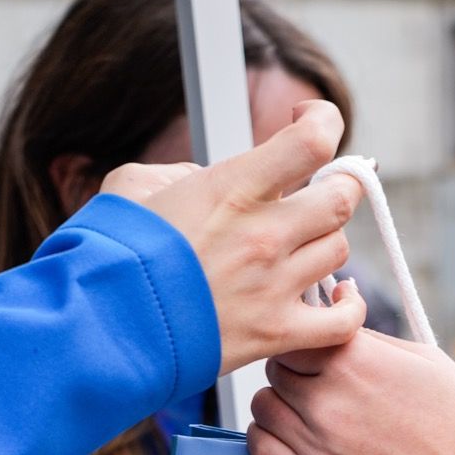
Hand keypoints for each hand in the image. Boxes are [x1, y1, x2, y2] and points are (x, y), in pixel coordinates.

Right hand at [102, 102, 365, 374]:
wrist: (106, 326)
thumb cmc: (114, 255)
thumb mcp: (136, 186)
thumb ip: (183, 173)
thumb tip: (207, 180)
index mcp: (234, 187)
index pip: (313, 139)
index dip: (323, 120)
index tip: (307, 120)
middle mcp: (264, 233)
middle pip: (342, 198)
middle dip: (334, 186)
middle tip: (312, 193)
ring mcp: (275, 286)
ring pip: (338, 251)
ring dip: (324, 244)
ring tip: (299, 248)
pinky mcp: (277, 334)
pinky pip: (343, 321)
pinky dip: (348, 308)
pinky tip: (339, 296)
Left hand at [248, 328, 454, 454]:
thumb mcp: (424, 361)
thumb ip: (370, 335)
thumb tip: (338, 296)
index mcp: (355, 359)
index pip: (296, 331)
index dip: (305, 339)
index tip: (316, 350)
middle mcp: (329, 398)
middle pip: (277, 368)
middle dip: (294, 373)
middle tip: (317, 386)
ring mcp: (319, 444)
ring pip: (263, 408)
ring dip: (279, 407)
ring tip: (306, 416)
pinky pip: (261, 451)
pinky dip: (268, 442)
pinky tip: (290, 442)